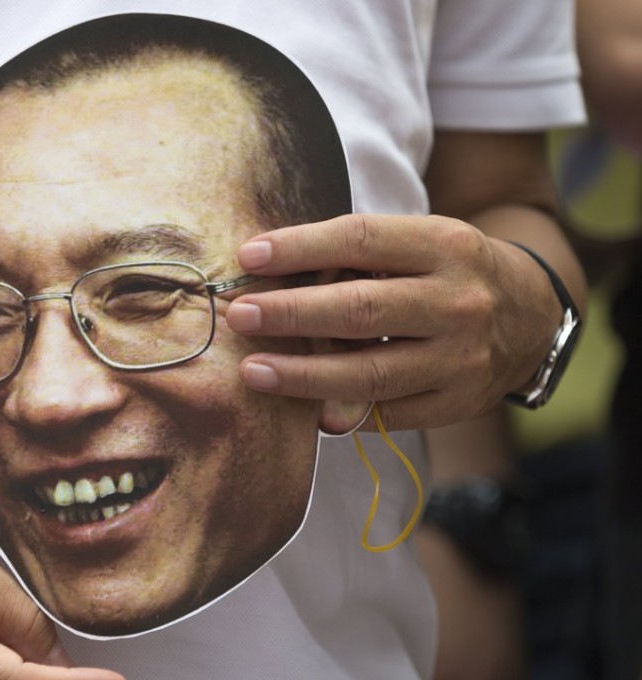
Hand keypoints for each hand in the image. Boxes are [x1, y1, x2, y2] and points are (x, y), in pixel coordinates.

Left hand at [225, 213, 561, 430]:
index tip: (249, 256)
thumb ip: (358, 256)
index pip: (362, 240)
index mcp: (445, 245)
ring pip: (369, 373)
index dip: (301, 248)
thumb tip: (271, 272)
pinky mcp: (456, 403)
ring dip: (303, 375)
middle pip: (360, 310)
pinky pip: (387, 413)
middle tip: (239, 315)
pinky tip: (304, 409)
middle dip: (291, 314)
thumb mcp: (421, 243)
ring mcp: (461, 359)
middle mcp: (458, 302)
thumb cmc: (449, 271)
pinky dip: (341, 413)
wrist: (531, 315)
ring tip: (253, 371)